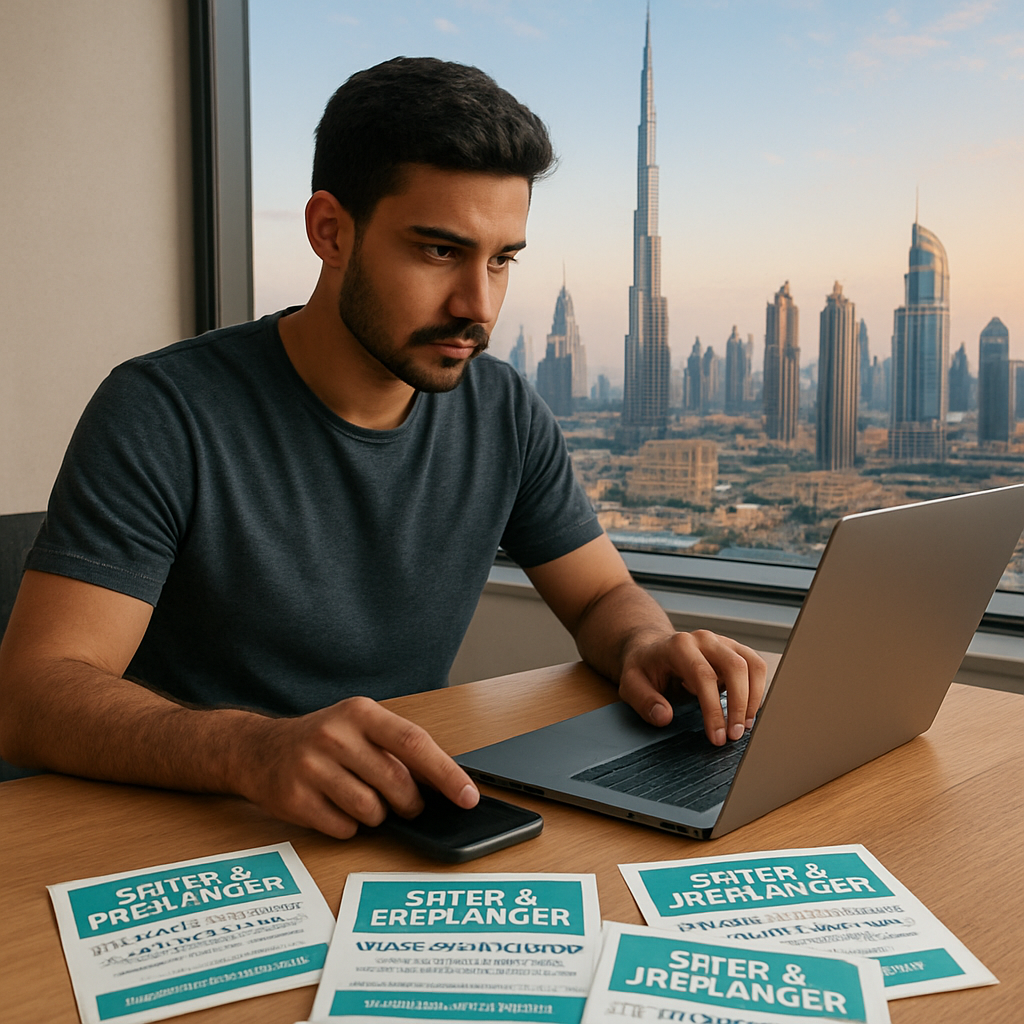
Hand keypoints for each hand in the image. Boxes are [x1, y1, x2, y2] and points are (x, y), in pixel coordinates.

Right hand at [236, 696, 478, 838]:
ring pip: (372, 811)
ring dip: (377, 816)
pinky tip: (335, 808)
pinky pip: (344, 829)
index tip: (468, 797)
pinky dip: (350, 827)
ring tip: (362, 800)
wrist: (258, 750)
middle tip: (407, 805)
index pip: (414, 743)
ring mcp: (311, 766)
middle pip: (397, 783)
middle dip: (410, 804)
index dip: (446, 773)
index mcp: (360, 712)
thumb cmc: (323, 740)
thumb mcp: (359, 728)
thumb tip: (446, 784)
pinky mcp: (295, 798)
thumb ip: (398, 748)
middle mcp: (335, 735)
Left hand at [618, 630, 766, 745]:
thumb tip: (664, 716)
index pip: (704, 677)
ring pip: (752, 664)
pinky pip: (756, 667)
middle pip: (735, 667)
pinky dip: (757, 690)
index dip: (713, 710)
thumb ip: (644, 701)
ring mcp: (722, 642)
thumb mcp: (631, 684)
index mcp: (679, 646)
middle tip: (734, 735)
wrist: (651, 649)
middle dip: (739, 705)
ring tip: (744, 726)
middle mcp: (704, 639)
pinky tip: (745, 711)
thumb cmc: (644, 668)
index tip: (716, 737)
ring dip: (753, 698)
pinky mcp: (734, 650)